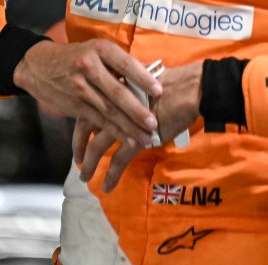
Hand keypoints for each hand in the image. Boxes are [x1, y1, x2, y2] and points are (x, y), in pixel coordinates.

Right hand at [13, 39, 160, 149]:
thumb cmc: (76, 57)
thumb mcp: (95, 51)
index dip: (143, 78)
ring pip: (108, 110)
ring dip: (129, 126)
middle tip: (154, 123)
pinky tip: (128, 140)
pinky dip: (114, 132)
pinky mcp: (74, 105)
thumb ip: (117, 64)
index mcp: (100, 49)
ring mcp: (79, 87)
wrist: (38, 66)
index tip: (159, 91)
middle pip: (117, 92)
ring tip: (147, 137)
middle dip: (137, 110)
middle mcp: (89, 66)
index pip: (125, 64)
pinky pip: (98, 120)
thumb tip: (149, 78)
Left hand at [74, 61, 202, 191]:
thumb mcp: (140, 82)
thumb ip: (125, 94)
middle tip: (78, 162)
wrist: (189, 89)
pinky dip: (112, 175)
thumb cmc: (171, 83)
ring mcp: (124, 122)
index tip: (78, 142)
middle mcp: (112, 105)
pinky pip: (120, 160)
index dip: (79, 129)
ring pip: (98, 147)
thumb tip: (116, 104)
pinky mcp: (138, 138)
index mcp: (111, 89)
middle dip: (79, 148)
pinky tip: (107, 186)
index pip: (86, 109)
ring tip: (86, 178)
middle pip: (86, 128)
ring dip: (90, 166)